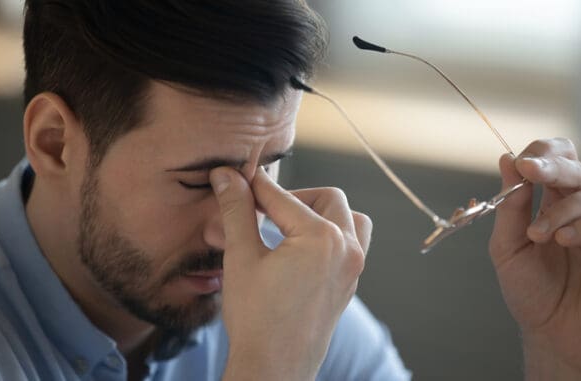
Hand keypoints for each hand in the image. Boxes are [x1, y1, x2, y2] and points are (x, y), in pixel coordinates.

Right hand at [210, 167, 369, 380]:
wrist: (274, 368)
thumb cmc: (256, 318)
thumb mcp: (241, 257)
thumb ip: (237, 210)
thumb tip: (227, 175)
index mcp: (321, 238)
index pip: (283, 197)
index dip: (255, 186)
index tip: (236, 178)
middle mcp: (346, 249)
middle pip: (328, 197)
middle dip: (294, 197)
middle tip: (263, 209)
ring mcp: (353, 268)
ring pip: (349, 218)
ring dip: (322, 213)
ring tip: (289, 226)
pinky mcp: (350, 283)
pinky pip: (352, 243)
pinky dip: (331, 234)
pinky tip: (300, 248)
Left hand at [489, 138, 580, 380]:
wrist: (553, 337)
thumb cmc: (530, 292)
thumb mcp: (508, 248)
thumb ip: (510, 207)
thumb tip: (506, 159)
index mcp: (554, 204)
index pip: (557, 161)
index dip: (542, 153)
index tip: (520, 161)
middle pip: (577, 169)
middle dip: (552, 166)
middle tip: (529, 170)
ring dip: (562, 209)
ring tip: (538, 234)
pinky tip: (564, 239)